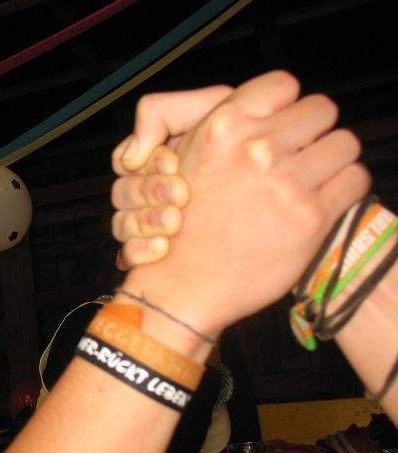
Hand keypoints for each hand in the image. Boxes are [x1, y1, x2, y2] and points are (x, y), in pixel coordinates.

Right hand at [112, 83, 232, 265]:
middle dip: (149, 191)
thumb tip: (132, 156)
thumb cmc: (247, 155)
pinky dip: (140, 250)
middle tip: (181, 195)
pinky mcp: (150, 254)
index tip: (173, 163)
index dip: (146, 160)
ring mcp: (148, 224)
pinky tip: (162, 248)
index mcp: (157, 158)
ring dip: (144, 222)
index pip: (125, 157)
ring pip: (120, 224)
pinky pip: (127, 255)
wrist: (273, 211)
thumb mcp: (212, 114)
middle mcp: (148, 190)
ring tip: (174, 223)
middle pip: (121, 191)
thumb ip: (164, 114)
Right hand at [116, 71, 370, 335]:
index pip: (282, 84)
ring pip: (344, 143)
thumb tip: (272, 106)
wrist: (185, 283)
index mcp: (222, 127)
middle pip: (321, 110)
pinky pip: (355, 179)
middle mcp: (254, 148)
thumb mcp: (182, 158)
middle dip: (314, 132)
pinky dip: (346, 188)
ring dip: (333, 160)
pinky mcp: (310, 215)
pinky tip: (324, 202)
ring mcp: (285, 181)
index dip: (287, 105)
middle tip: (301, 156)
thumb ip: (224, 124)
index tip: (282, 126)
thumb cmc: (184, 225)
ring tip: (314, 179)